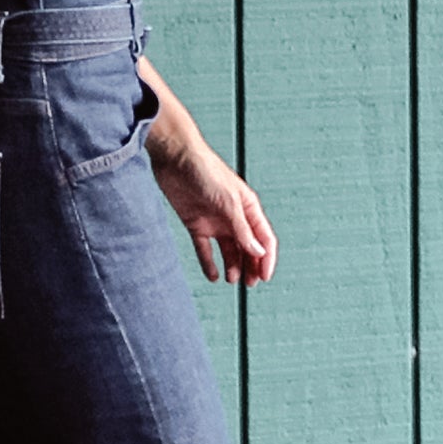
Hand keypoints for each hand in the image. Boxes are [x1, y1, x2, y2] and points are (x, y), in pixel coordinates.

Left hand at [151, 141, 276, 286]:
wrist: (176, 158)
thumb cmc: (206, 172)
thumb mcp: (228, 203)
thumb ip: (242, 229)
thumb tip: (258, 253)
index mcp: (248, 208)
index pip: (263, 238)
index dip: (266, 258)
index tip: (265, 277)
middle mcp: (234, 216)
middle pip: (248, 247)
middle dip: (252, 266)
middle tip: (250, 285)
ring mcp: (215, 221)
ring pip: (229, 250)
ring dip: (233, 266)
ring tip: (232, 280)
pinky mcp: (195, 224)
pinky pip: (204, 249)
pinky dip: (209, 263)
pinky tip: (213, 276)